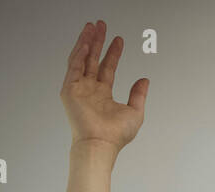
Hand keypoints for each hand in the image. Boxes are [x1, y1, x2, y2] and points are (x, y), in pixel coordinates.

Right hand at [61, 21, 147, 151]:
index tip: (119, 40)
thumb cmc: (116, 135)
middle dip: (98, 41)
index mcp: (102, 94)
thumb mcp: (135, 112)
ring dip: (86, 42)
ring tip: (92, 27)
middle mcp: (89, 89)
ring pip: (81, 59)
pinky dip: (79, 52)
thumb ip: (138, 94)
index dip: (113, 53)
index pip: (107, 67)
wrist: (101, 143)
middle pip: (93, 59)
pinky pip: (74, 66)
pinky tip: (86, 41)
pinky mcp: (69, 89)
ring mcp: (78, 88)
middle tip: (102, 25)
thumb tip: (145, 80)